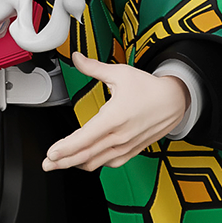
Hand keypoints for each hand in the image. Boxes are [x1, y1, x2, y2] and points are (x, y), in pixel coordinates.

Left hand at [41, 55, 189, 171]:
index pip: (84, 139)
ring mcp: (125, 146)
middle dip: (63, 162)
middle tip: (48, 164)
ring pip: (96, 162)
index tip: (51, 153)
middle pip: (86, 155)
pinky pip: (109, 163)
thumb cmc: (149, 88)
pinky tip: (83, 160)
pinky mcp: (131, 151)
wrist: (174, 101)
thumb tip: (77, 58)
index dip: (65, 148)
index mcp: (114, 117)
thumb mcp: (120, 73)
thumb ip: (94, 68)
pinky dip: (94, 163)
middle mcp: (120, 136)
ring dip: (76, 164)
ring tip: (60, 163)